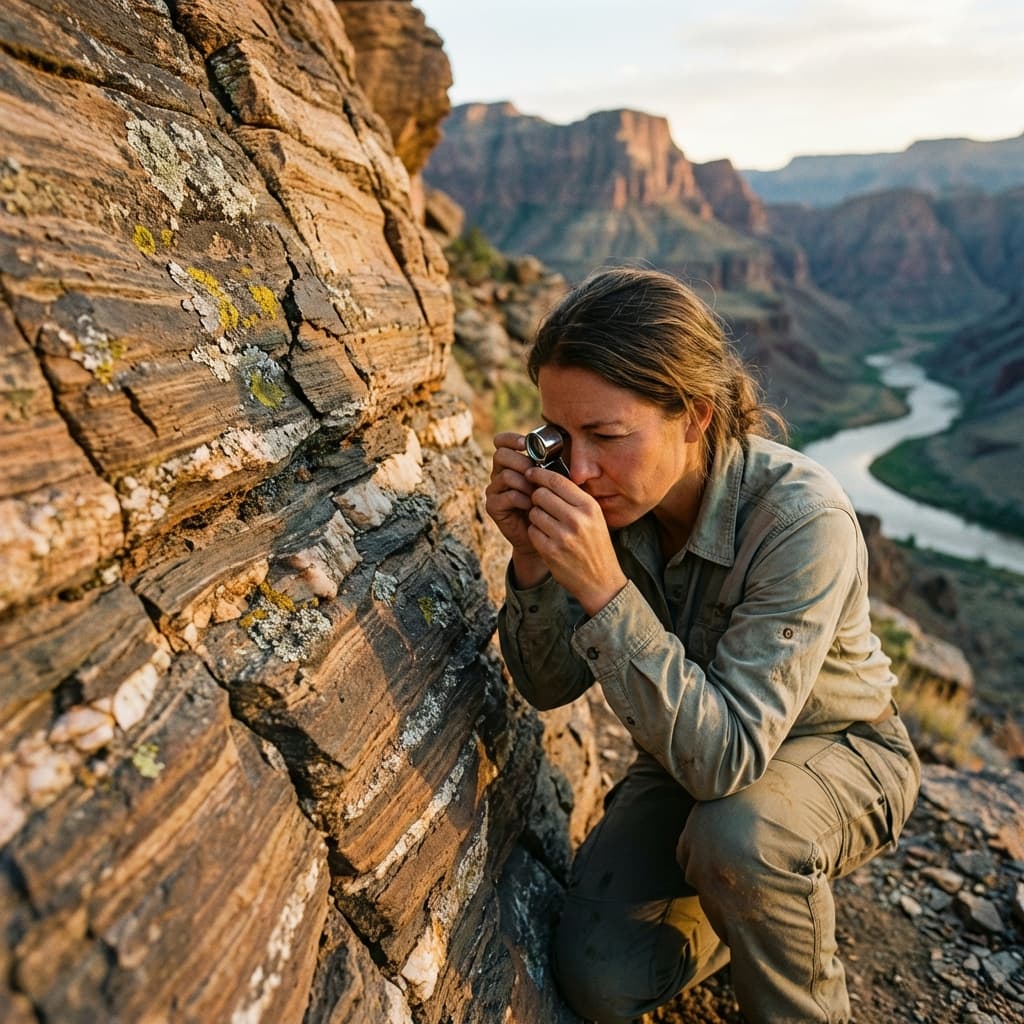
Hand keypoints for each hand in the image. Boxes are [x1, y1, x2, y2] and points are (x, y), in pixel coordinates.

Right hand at [485, 432, 548, 585]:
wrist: (543, 534)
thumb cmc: (550, 505)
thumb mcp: (551, 483)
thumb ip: (549, 467)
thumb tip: (556, 451)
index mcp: (511, 463)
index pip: (501, 442)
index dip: (510, 439)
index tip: (525, 444)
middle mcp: (499, 474)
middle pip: (501, 455)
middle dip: (521, 462)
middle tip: (535, 473)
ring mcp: (494, 490)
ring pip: (506, 475)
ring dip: (525, 483)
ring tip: (537, 494)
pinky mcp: (493, 506)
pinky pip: (507, 496)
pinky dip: (522, 499)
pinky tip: (532, 506)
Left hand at [524, 466, 626, 615]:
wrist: (601, 581)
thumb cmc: (595, 545)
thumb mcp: (594, 518)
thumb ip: (574, 498)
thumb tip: (547, 477)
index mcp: (589, 507)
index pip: (557, 481)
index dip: (539, 474)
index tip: (531, 472)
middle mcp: (577, 519)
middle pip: (540, 494)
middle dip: (536, 497)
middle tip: (540, 504)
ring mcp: (563, 536)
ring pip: (534, 512)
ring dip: (536, 516)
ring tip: (547, 524)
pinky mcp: (550, 551)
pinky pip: (532, 531)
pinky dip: (535, 533)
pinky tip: (546, 538)